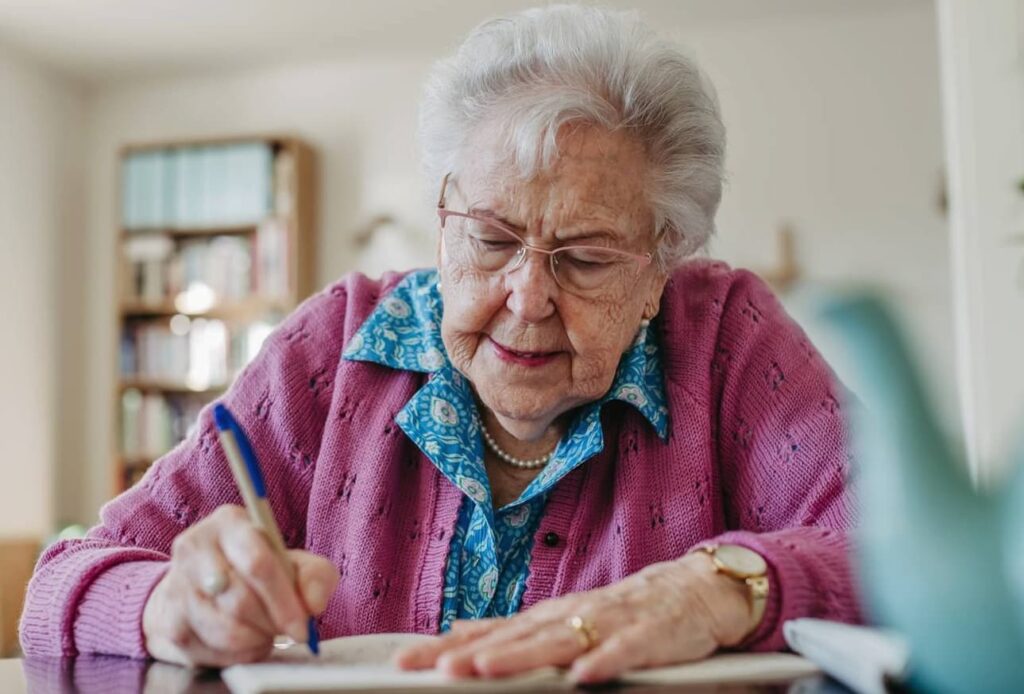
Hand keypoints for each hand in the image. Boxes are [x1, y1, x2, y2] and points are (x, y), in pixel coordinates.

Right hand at [142, 505, 339, 666]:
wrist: (205, 587)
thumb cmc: (259, 572)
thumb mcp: (295, 563)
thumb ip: (315, 577)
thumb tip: (313, 605)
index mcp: (230, 522)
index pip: (257, 563)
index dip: (284, 600)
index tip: (302, 626)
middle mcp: (195, 547)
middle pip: (241, 600)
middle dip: (272, 623)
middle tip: (285, 629)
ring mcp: (176, 584)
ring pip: (224, 629)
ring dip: (255, 639)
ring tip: (265, 631)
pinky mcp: (168, 621)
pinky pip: (210, 650)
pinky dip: (237, 654)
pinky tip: (244, 640)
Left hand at [394, 552, 757, 683]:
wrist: (692, 589)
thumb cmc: (622, 610)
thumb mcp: (561, 618)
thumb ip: (513, 628)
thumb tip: (458, 630)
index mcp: (546, 617)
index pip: (489, 634)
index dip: (447, 649)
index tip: (404, 664)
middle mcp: (569, 616)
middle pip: (515, 638)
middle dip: (474, 655)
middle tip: (435, 670)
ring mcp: (608, 623)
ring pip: (560, 642)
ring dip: (522, 657)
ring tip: (486, 670)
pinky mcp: (647, 636)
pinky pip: (625, 651)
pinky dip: (604, 662)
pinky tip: (582, 678)